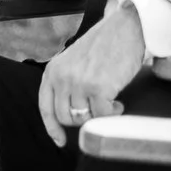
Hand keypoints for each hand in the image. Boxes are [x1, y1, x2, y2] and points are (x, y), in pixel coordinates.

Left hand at [38, 5, 150, 142]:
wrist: (124, 28)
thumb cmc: (104, 45)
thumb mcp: (74, 61)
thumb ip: (67, 83)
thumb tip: (71, 115)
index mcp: (53, 71)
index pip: (46, 107)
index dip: (52, 128)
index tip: (60, 142)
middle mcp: (62, 77)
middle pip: (66, 117)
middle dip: (83, 119)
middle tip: (98, 110)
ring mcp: (78, 82)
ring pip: (84, 118)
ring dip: (99, 115)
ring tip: (111, 104)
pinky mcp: (98, 87)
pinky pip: (102, 115)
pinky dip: (113, 113)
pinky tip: (118, 103)